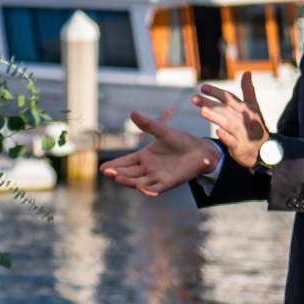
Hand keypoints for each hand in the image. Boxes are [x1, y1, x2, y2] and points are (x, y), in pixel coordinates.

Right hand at [102, 104, 218, 196]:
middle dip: (117, 173)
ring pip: (139, 182)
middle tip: (107, 172)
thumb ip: (148, 125)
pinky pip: (156, 188)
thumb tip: (133, 113)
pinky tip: (142, 189)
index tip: (103, 168)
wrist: (201, 151)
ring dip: (128, 182)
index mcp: (144, 157)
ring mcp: (157, 177)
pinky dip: (149, 190)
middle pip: (129, 173)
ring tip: (118, 178)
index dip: (114, 165)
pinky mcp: (168, 183)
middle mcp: (147, 169)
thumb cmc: (181, 141)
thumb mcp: (163, 131)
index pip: (125, 162)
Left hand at [191, 73, 270, 165]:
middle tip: (194, 98)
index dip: (216, 92)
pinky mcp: (240, 147)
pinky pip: (233, 141)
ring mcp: (242, 133)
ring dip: (216, 117)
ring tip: (202, 111)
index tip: (202, 87)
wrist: (265, 149)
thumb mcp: (254, 106)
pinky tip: (217, 132)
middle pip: (225, 109)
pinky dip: (226, 137)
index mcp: (245, 108)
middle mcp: (243, 119)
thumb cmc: (255, 125)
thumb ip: (248, 89)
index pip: (229, 98)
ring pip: (228, 124)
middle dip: (210, 103)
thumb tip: (247, 72)